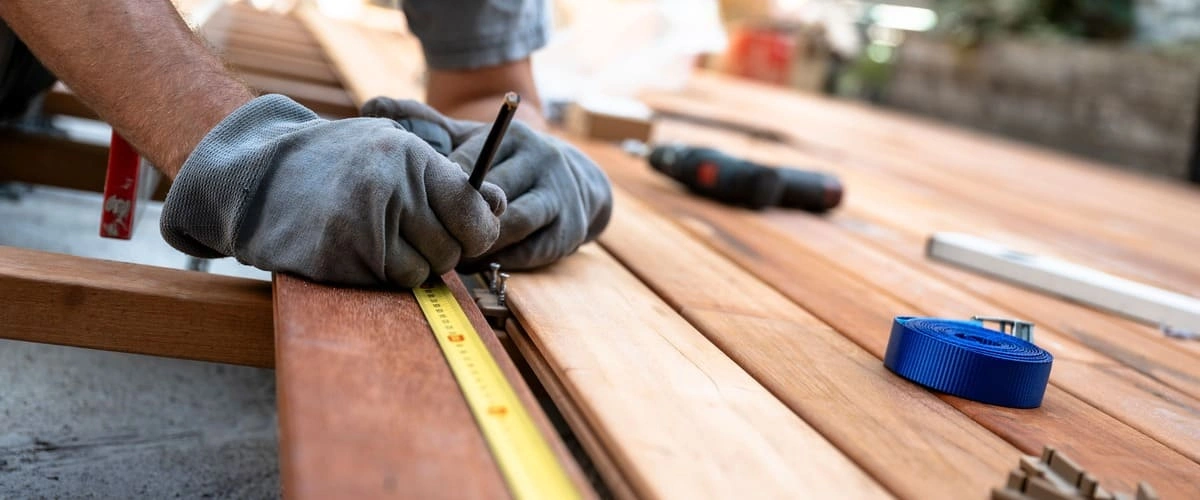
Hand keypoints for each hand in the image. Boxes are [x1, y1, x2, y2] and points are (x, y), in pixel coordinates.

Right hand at [160, 94, 505, 286]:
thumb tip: (500, 206)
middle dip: (442, 249)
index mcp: (411, 158)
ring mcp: (365, 227)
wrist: (258, 177)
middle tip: (412, 232)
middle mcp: (392, 190)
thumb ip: (448, 179)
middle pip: (453, 248)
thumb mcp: (394, 148)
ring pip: (425, 271)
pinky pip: (392, 283)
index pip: (474, 210)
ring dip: (413, 264)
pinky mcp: (342, 260)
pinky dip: (386, 275)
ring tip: (381, 237)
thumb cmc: (337, 163)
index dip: (478, 228)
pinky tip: (361, 251)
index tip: (467, 231)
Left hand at [362, 97, 612, 269]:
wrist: (578, 186)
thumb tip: (371, 104)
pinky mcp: (569, 231)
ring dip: (477, 245)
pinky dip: (499, 262)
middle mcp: (542, 160)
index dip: (438, 191)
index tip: (413, 208)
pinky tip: (476, 264)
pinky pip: (527, 252)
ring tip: (448, 255)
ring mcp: (560, 196)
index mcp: (514, 136)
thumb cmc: (507, 164)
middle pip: (490, 197)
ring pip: (509, 226)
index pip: (468, 165)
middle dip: (455, 221)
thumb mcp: (473, 140)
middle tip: (422, 240)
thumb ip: (427, 125)